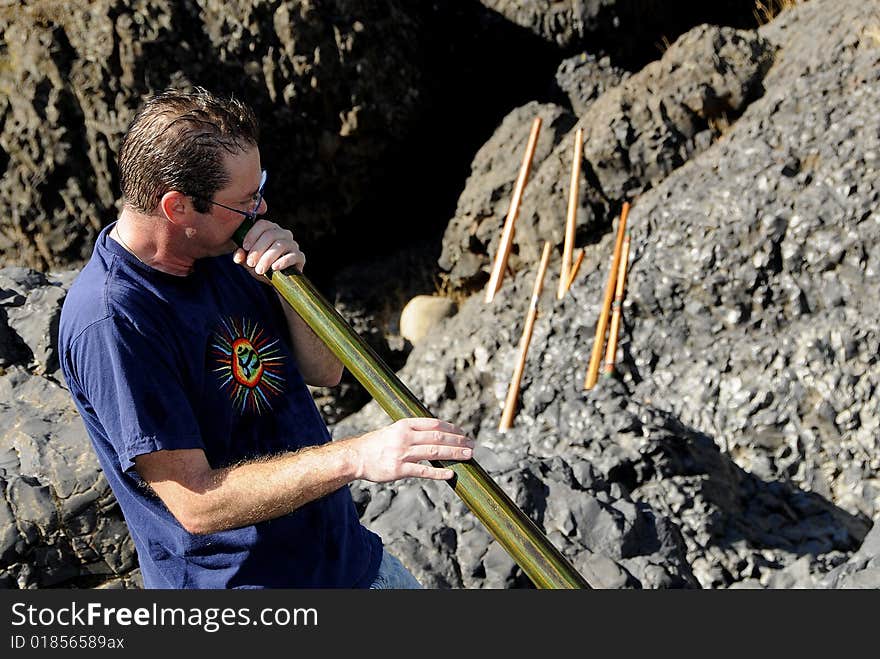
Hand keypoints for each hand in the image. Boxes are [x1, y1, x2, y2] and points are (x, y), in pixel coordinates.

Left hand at [233, 219, 304, 278]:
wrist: (277, 282)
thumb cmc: (261, 267)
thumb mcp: (248, 262)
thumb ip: (241, 257)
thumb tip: (238, 255)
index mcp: (270, 230)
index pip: (263, 225)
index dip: (253, 234)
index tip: (244, 247)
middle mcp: (283, 234)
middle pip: (271, 235)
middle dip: (259, 249)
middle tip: (250, 263)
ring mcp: (293, 245)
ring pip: (281, 245)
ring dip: (268, 257)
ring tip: (259, 270)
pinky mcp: (300, 256)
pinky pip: (293, 256)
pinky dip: (283, 261)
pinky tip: (274, 268)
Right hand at [346, 418, 474, 482]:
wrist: (356, 457)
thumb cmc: (376, 444)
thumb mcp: (394, 430)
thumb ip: (412, 431)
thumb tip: (435, 433)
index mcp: (404, 425)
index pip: (434, 424)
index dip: (451, 428)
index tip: (463, 432)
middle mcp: (405, 437)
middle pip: (438, 437)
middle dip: (458, 441)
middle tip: (472, 444)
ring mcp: (402, 453)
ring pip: (434, 453)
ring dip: (454, 454)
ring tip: (468, 455)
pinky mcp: (399, 470)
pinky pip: (423, 471)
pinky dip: (438, 473)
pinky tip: (451, 474)